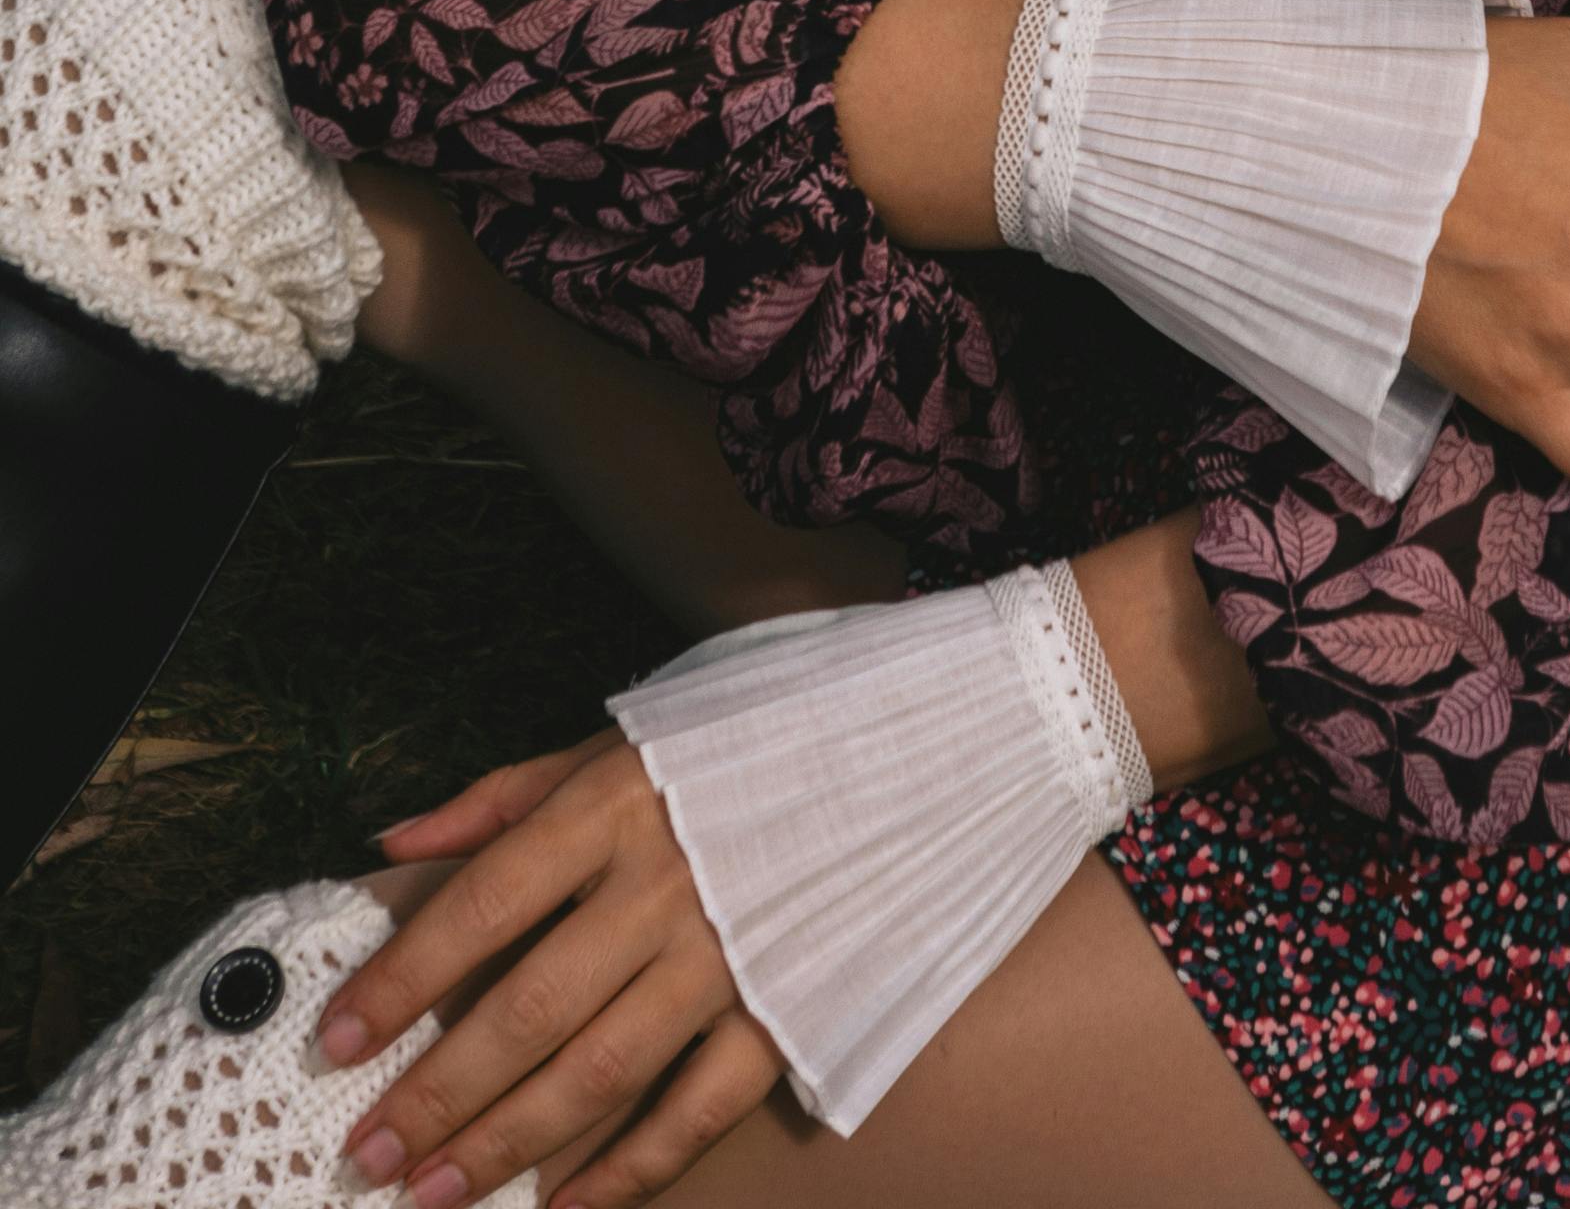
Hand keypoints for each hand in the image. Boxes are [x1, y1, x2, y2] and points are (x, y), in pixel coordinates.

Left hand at [318, 733, 785, 1207]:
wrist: (897, 752)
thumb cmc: (730, 748)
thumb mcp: (615, 743)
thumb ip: (501, 799)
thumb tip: (392, 843)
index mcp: (615, 806)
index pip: (485, 902)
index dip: (404, 977)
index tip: (336, 1039)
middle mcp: (669, 883)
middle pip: (532, 1006)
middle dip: (439, 1089)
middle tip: (368, 1152)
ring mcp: (731, 954)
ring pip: (602, 1070)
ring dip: (507, 1143)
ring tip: (431, 1194)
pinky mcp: (786, 1010)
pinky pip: (699, 1110)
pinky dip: (631, 1170)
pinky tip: (565, 1208)